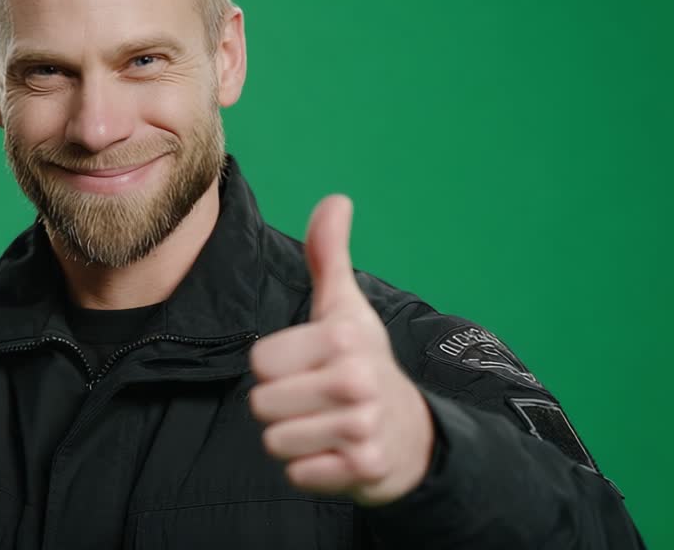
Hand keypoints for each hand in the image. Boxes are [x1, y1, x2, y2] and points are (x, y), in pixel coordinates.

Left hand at [248, 195, 433, 505]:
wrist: (412, 433)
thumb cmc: (364, 362)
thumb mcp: (346, 308)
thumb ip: (330, 255)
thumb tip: (336, 199)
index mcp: (343, 337)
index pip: (260, 361)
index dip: (276, 367)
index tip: (307, 365)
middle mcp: (356, 381)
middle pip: (261, 404)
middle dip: (281, 406)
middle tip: (314, 400)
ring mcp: (362, 428)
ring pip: (275, 441)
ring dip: (292, 438)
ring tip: (323, 425)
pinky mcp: (362, 470)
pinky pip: (298, 474)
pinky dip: (310, 469)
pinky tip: (334, 454)